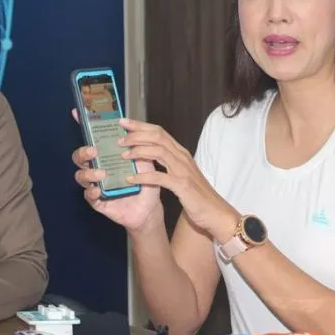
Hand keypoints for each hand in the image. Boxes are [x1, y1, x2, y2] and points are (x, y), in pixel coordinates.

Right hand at [71, 108, 162, 232]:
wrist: (151, 207)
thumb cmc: (147, 182)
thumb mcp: (146, 160)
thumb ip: (138, 145)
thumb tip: (130, 128)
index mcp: (108, 155)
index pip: (93, 139)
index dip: (83, 125)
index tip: (76, 113)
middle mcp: (98, 168)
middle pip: (80, 157)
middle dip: (83, 152)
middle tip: (94, 151)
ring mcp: (96, 184)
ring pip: (80, 176)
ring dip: (88, 173)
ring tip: (102, 173)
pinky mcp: (98, 201)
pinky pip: (88, 195)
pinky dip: (92, 191)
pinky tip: (99, 189)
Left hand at [118, 118, 237, 236]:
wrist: (215, 211)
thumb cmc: (196, 194)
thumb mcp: (181, 173)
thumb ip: (167, 162)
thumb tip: (147, 154)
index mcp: (180, 153)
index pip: (159, 132)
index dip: (140, 126)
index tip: (124, 123)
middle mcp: (182, 157)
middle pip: (157, 136)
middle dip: (136, 134)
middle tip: (119, 138)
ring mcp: (183, 170)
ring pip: (158, 151)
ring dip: (138, 151)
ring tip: (122, 155)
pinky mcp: (182, 185)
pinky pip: (159, 177)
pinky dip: (143, 177)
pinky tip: (130, 179)